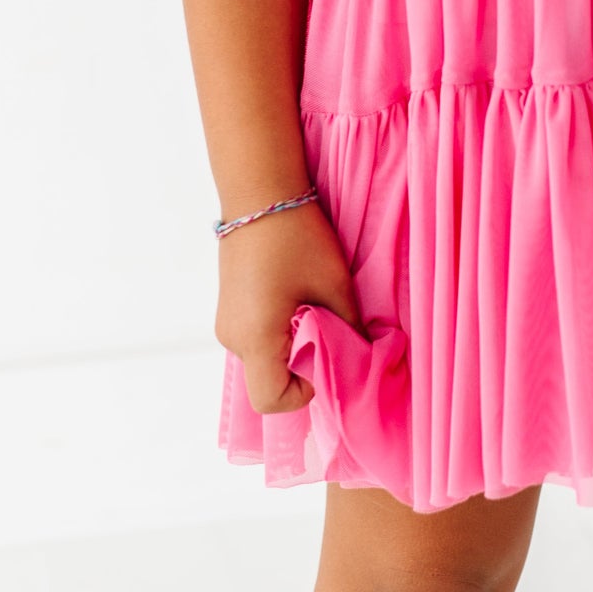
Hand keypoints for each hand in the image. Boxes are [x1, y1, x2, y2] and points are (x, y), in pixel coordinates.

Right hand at [214, 197, 363, 413]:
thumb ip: (350, 327)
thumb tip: (366, 353)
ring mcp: (226, 321)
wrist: (260, 191)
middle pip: (268, 379)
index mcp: (255, 338)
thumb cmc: (297, 237)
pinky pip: (255, 336)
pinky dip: (277, 330)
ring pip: (262, 357)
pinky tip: (295, 295)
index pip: (270, 400)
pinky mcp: (228, 305)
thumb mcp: (334, 284)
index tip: (325, 360)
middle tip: (328, 329)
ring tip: (312, 306)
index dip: (302, 393)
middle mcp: (232, 338)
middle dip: (301, 365)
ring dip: (290, 345)